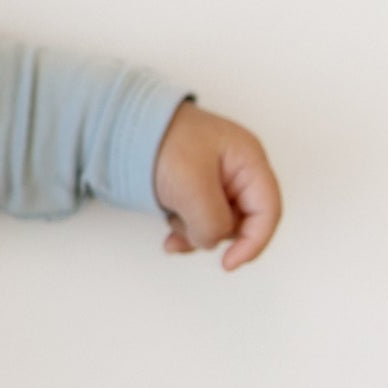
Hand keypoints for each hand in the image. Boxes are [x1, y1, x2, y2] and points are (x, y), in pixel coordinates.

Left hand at [152, 100, 282, 269]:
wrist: (120, 124)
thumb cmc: (160, 142)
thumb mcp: (191, 186)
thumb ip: (212, 220)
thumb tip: (212, 241)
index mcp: (248, 160)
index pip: (268, 210)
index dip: (254, 242)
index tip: (229, 264)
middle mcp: (237, 170)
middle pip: (242, 221)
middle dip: (213, 233)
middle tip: (185, 230)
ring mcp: (215, 179)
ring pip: (218, 223)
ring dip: (194, 230)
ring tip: (171, 218)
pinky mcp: (193, 186)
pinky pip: (198, 218)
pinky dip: (185, 228)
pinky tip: (168, 231)